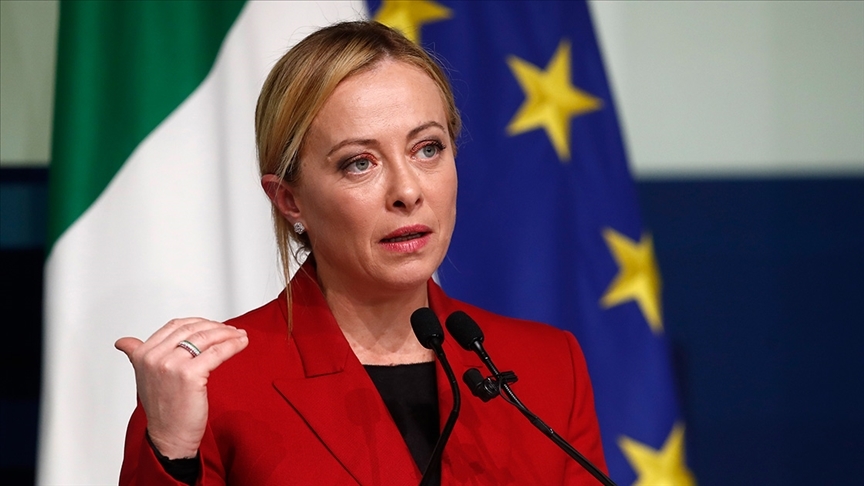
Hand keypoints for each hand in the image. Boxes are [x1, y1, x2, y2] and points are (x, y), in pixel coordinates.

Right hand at [115, 318, 248, 458]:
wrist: (169, 436)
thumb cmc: (162, 408)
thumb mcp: (144, 377)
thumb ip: (136, 355)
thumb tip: (123, 342)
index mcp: (143, 354)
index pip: (175, 326)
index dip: (198, 322)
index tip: (213, 325)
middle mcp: (154, 357)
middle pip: (192, 330)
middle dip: (215, 327)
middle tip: (230, 330)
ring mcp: (171, 365)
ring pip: (205, 338)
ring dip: (227, 334)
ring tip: (239, 335)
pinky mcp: (189, 375)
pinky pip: (217, 352)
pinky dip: (232, 345)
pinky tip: (241, 343)